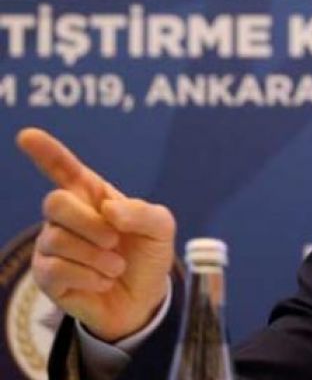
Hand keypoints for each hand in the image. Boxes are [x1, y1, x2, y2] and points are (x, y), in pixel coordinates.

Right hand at [18, 128, 175, 342]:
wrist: (144, 299)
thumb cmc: (147, 255)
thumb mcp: (160, 229)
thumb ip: (143, 212)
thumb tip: (108, 210)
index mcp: (93, 196)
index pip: (64, 169)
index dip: (47, 152)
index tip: (27, 135)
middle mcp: (67, 217)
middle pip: (54, 202)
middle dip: (88, 222)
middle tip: (115, 240)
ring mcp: (52, 245)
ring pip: (57, 239)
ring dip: (97, 257)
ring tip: (115, 267)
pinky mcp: (46, 276)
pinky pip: (55, 269)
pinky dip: (89, 276)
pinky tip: (102, 281)